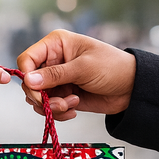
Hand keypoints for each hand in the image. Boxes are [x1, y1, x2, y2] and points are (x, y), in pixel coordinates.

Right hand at [17, 30, 135, 119]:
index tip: (36, 92)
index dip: (27, 77)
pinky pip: (49, 108)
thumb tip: (28, 80)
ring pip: (37, 98)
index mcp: (56, 45)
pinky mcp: (62, 96)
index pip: (27, 59)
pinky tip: (74, 109)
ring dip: (52, 107)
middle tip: (60, 103)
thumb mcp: (84, 68)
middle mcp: (52, 61)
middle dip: (42, 97)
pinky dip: (58, 113)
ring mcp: (57, 80)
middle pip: (29, 83)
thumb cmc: (112, 67)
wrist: (131, 88)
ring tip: (72, 104)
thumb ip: (55, 75)